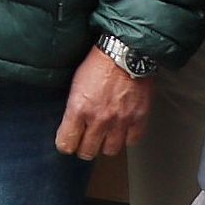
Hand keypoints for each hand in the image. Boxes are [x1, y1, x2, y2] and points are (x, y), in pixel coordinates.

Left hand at [55, 46, 153, 160]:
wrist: (126, 52)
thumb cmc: (98, 63)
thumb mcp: (75, 84)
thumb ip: (73, 108)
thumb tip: (70, 125)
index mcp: (78, 109)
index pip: (66, 144)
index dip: (65, 144)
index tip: (67, 141)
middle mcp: (99, 119)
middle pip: (87, 152)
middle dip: (83, 148)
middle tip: (85, 141)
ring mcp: (121, 121)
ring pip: (110, 151)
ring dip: (105, 145)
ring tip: (104, 136)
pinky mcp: (139, 118)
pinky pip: (132, 141)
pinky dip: (126, 138)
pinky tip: (122, 130)